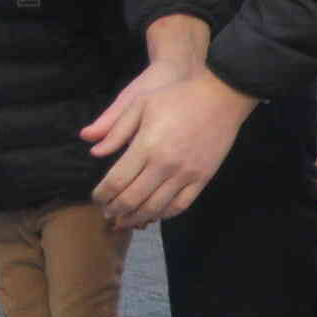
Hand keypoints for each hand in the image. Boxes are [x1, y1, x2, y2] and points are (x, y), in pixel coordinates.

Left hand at [84, 61, 255, 229]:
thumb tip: (94, 151)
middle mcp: (164, 165)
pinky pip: (181, 205)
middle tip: (106, 212)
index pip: (116, 181)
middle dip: (114, 210)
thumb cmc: (179, 97)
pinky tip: (154, 214)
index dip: (102, 194)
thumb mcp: (141, 103)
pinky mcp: (203, 178)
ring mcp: (186, 174)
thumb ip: (117, 129)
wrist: (222, 96)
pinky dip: (164, 215)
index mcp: (146, 146)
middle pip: (132, 199)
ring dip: (136, 218)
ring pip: (155, 207)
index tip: (96, 197)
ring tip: (125, 220)